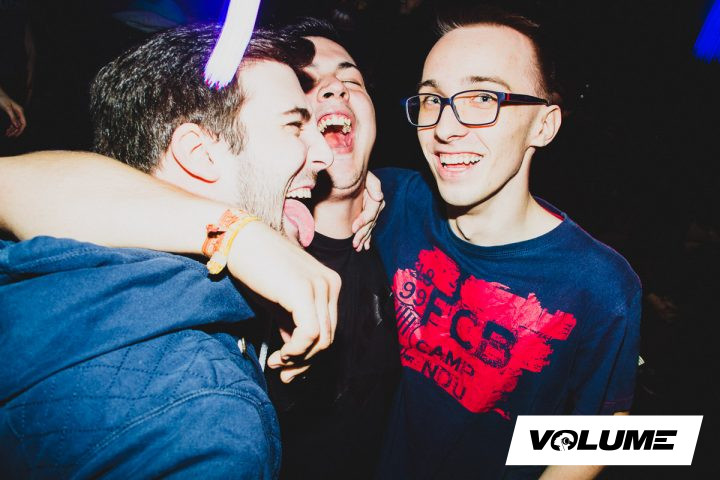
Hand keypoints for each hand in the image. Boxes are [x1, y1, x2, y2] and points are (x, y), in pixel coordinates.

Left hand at [0, 89, 26, 137]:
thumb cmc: (2, 99)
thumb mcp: (7, 108)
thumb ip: (12, 117)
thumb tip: (17, 126)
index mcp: (20, 111)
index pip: (23, 123)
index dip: (20, 130)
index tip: (15, 135)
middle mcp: (19, 113)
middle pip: (20, 125)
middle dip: (15, 131)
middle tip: (9, 136)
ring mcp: (16, 114)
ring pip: (16, 125)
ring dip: (12, 130)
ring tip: (7, 134)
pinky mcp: (11, 114)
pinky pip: (12, 123)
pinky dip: (10, 127)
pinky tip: (7, 131)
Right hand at [225, 221, 339, 382]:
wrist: (239, 242)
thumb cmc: (256, 268)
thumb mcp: (280, 302)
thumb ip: (292, 325)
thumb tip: (294, 357)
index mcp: (329, 284)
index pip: (329, 328)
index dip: (311, 354)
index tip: (290, 369)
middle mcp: (330, 284)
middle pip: (328, 337)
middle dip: (305, 361)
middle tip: (283, 373)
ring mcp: (320, 286)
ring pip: (321, 339)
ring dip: (299, 359)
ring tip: (277, 362)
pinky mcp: (304, 291)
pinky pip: (310, 334)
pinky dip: (296, 351)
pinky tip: (280, 355)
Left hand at [351, 170, 384, 250]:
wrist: (351, 173)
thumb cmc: (357, 174)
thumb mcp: (366, 176)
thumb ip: (374, 185)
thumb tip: (379, 198)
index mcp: (376, 198)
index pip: (371, 213)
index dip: (363, 221)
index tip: (353, 228)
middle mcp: (376, 206)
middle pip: (371, 223)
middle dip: (362, 234)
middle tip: (354, 244)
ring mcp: (373, 212)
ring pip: (369, 228)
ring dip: (364, 239)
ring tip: (357, 248)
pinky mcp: (368, 215)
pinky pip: (368, 228)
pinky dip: (367, 238)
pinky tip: (365, 246)